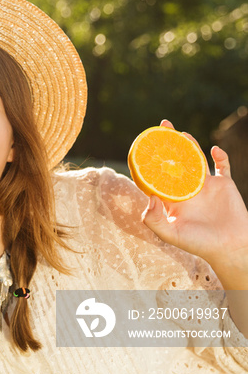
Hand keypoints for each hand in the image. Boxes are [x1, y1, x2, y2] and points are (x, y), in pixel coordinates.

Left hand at [142, 120, 247, 288]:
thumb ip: (153, 219)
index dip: (149, 161)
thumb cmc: (199, 244)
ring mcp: (205, 185)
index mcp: (171, 198)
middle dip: (169, 144)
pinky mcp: (224, 184)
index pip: (157, 175)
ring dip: (190, 145)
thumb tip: (151, 197)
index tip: (143, 145)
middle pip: (175, 160)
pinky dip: (220, 156)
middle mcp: (186, 189)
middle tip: (162, 126)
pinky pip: (222, 166)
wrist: (230, 248)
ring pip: (196, 159)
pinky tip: (214, 149)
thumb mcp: (170, 234)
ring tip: (181, 134)